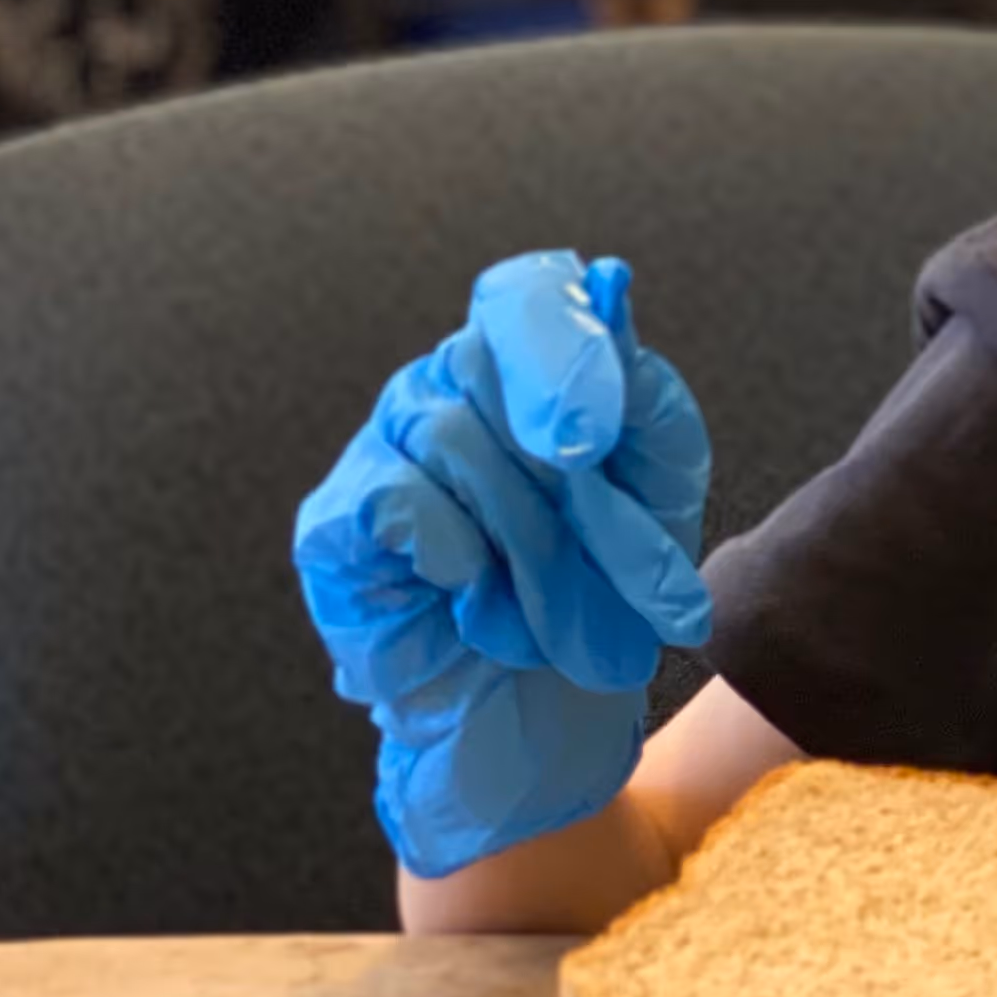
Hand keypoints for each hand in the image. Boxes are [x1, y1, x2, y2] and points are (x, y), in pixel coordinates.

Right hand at [292, 253, 714, 876]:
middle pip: (493, 370)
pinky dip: (457, 554)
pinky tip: (476, 593)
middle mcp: (444, 388)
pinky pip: (396, 501)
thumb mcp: (660, 482)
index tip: (599, 436)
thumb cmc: (607, 582)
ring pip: (455, 440)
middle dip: (575, 484)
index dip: (562, 344)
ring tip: (562, 612)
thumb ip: (641, 388)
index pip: (524, 296)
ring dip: (534, 543)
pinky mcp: (336, 522)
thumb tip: (607, 288)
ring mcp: (382, 448)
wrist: (553, 708)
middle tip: (625, 571)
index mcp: (523, 367)